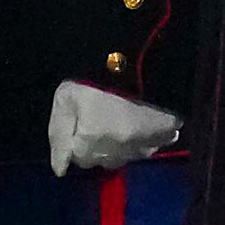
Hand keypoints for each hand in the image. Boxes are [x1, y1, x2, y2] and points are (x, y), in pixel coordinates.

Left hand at [48, 81, 181, 175]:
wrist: (145, 54)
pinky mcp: (166, 135)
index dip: (79, 138)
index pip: (78, 158)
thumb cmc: (96, 76)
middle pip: (103, 159)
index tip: (84, 118)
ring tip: (123, 117)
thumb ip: (59, 136)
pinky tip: (144, 120)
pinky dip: (147, 139)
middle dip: (99, 145)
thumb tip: (60, 169)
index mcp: (90, 143)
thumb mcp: (66, 100)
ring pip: (127, 155)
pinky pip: (152, 146)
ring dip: (122, 144)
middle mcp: (117, 151)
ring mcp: (144, 145)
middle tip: (103, 117)